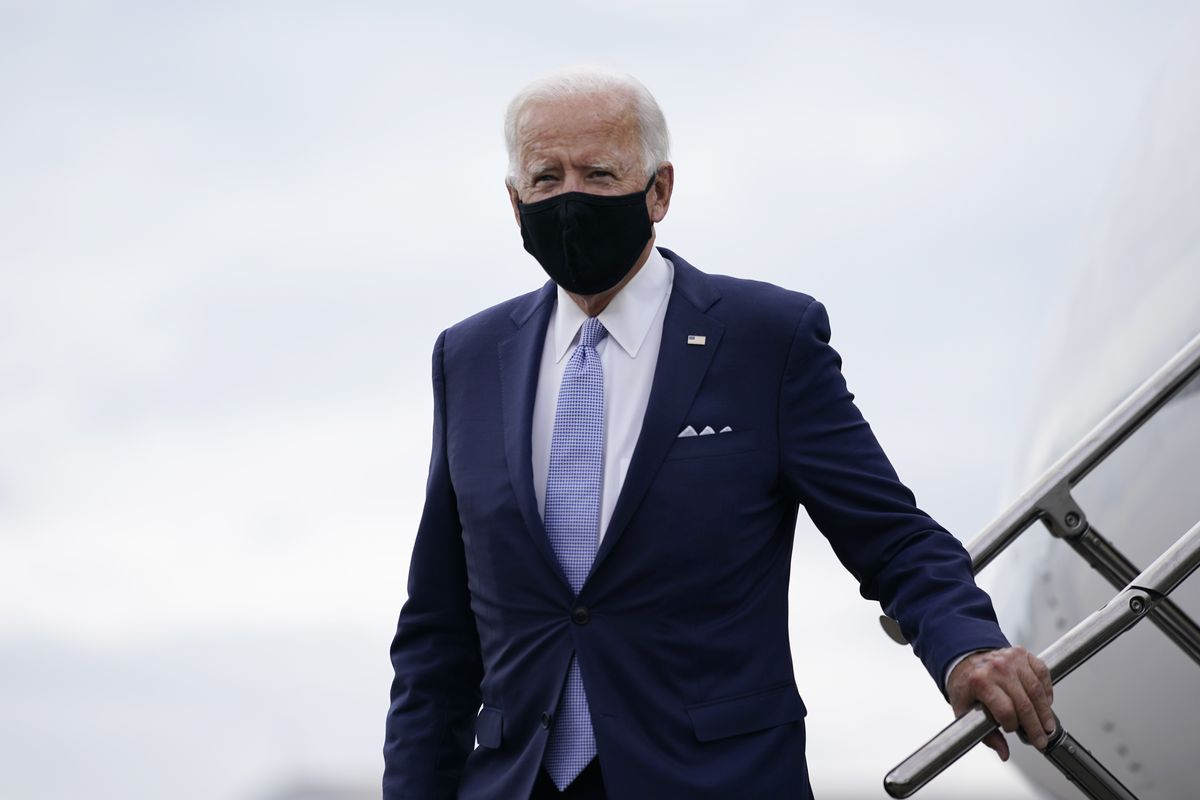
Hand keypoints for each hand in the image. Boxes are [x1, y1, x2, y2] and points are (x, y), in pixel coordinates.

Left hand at [946, 646, 1054, 760]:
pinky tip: (1047, 702)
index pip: (1005, 711)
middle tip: (1040, 739)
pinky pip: (1042, 672)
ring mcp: (1011, 659)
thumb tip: (1004, 753)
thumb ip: (985, 733)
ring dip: (1045, 712)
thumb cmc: (966, 684)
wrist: (966, 660)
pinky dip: (1047, 689)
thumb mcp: (964, 710)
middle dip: (1035, 726)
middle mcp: (997, 668)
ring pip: (1036, 690)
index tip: (1013, 731)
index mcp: (980, 682)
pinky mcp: (1022, 654)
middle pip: (1024, 703)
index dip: (1012, 725)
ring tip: (1048, 726)